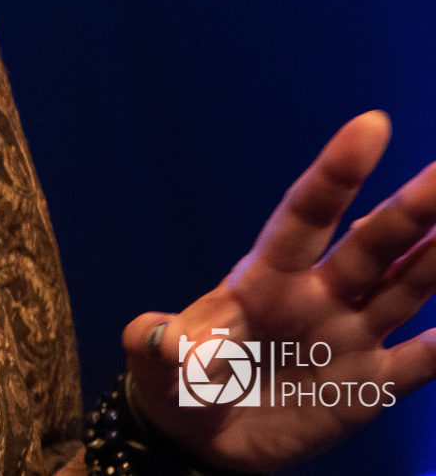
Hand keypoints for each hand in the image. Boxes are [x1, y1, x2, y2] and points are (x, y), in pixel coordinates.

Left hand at [122, 111, 435, 471]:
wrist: (202, 438)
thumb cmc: (173, 383)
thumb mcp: (154, 364)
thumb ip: (159, 347)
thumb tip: (162, 341)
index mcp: (264, 278)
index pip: (305, 215)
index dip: (336, 172)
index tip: (371, 125)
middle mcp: (316, 296)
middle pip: (371, 244)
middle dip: (412, 209)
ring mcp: (347, 335)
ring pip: (405, 288)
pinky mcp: (368, 384)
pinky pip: (420, 361)